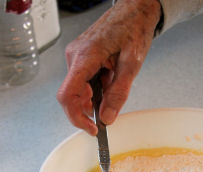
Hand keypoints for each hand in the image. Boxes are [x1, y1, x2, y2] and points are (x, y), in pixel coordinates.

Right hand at [56, 0, 161, 134]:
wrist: (134, 10)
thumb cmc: (133, 28)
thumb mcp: (132, 64)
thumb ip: (118, 93)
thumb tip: (107, 117)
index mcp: (85, 57)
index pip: (68, 95)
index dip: (76, 117)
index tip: (91, 129)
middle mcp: (75, 56)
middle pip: (72, 95)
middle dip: (90, 107)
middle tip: (110, 109)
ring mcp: (75, 56)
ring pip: (79, 90)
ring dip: (96, 96)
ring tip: (115, 83)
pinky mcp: (80, 58)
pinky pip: (83, 81)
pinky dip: (96, 87)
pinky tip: (110, 77)